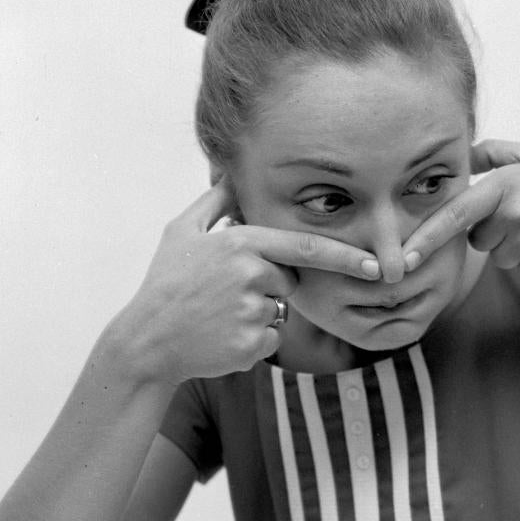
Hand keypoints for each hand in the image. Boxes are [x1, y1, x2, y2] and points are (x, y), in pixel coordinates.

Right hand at [122, 178, 380, 382]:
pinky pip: (271, 339)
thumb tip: (234, 174)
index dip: (346, 256)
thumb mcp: (181, 231)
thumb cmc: (164, 283)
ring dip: (258, 314)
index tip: (374, 263)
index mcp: (241, 244)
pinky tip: (221, 336)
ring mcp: (252, 313)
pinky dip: (253, 340)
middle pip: (289, 281)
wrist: (145, 342)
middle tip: (226, 292)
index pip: (306, 247)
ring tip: (217, 315)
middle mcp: (251, 276)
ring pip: (279, 312)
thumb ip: (214, 201)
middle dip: (270, 285)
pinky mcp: (252, 346)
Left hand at [402, 140, 519, 286]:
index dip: (425, 238)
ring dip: (515, 249)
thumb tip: (462, 157)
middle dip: (494, 233)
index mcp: (506, 186)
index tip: (403, 258)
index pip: (456, 215)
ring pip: (499, 258)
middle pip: (478, 240)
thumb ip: (494, 153)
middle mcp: (514, 216)